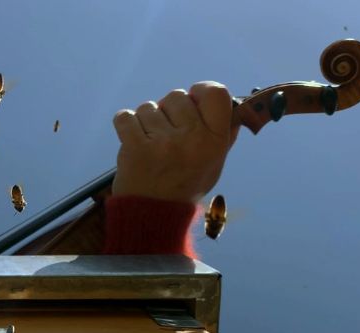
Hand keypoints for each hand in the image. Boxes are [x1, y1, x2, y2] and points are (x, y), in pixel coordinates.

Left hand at [111, 81, 239, 203]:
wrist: (152, 214)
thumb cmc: (184, 187)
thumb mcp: (213, 165)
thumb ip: (223, 136)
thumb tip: (234, 109)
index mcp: (215, 140)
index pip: (216, 92)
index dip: (201, 90)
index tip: (192, 100)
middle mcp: (192, 138)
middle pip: (177, 95)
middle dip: (168, 110)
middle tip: (166, 134)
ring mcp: (163, 142)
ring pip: (149, 106)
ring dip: (146, 121)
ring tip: (150, 144)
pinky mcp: (135, 146)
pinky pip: (125, 116)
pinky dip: (125, 125)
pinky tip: (132, 141)